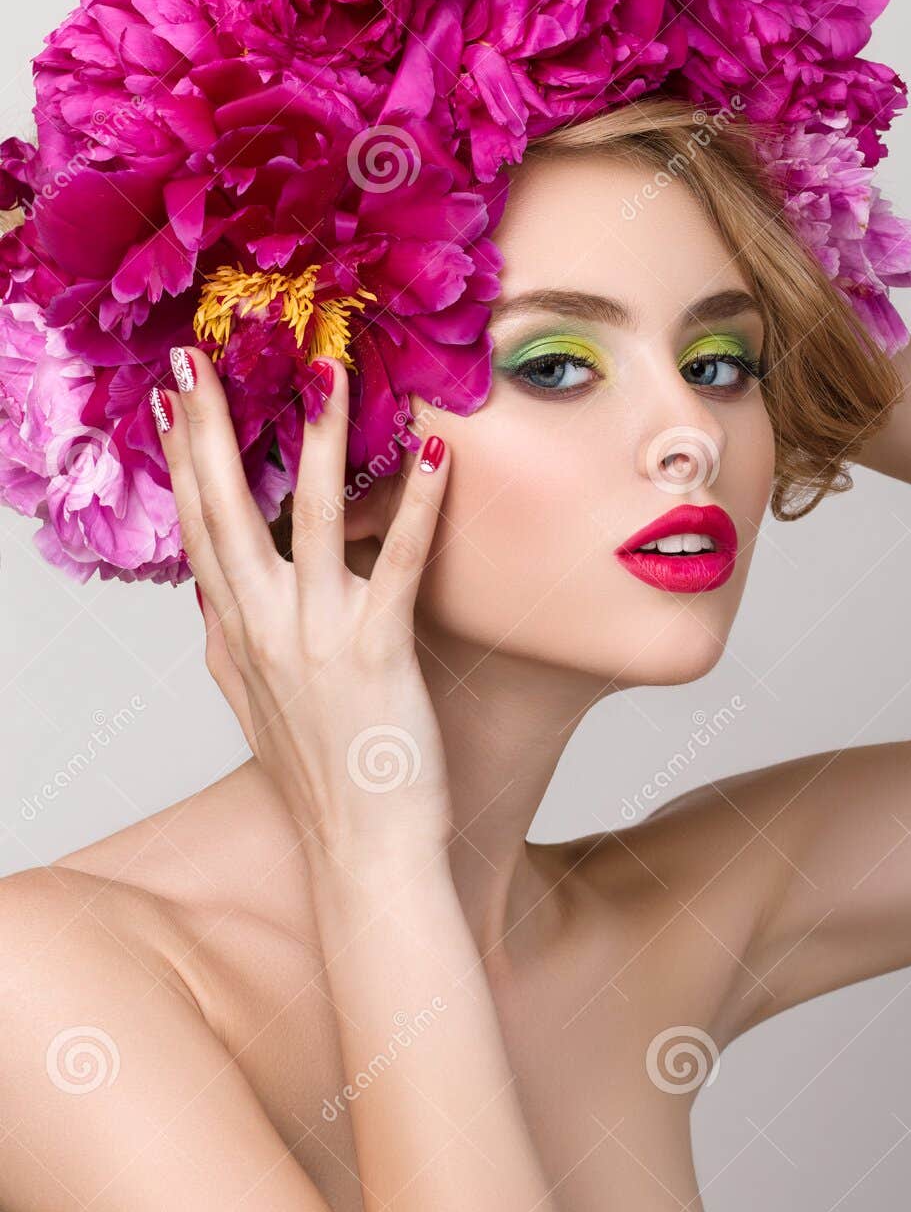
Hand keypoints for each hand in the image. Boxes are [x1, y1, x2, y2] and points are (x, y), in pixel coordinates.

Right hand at [151, 346, 453, 862]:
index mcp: (235, 637)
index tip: (176, 400)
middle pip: (230, 512)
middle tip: (200, 358)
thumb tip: (209, 596)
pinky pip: (402, 565)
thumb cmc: (318, 782)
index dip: (185, 461)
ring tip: (326, 374)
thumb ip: (227, 646)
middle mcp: (265, 630)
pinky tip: (434, 456)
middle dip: (214, 430)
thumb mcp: (254, 709)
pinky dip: (418, 508)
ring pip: (316, 521)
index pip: (200, 530)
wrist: (359, 853)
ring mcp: (318, 640)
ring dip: (321, 442)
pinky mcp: (378, 654)